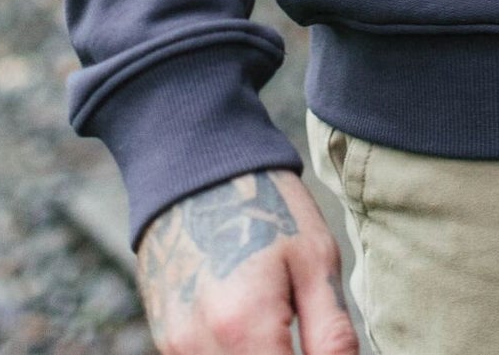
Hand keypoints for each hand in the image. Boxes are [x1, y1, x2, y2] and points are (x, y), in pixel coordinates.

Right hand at [136, 167, 358, 354]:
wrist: (195, 164)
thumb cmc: (265, 204)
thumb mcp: (315, 259)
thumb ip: (331, 335)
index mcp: (244, 327)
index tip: (324, 349)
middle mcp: (201, 348)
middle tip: (303, 336)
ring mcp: (176, 347)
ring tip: (281, 329)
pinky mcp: (167, 341)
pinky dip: (238, 353)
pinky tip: (255, 330)